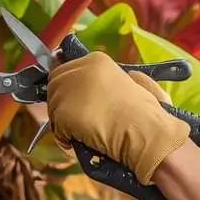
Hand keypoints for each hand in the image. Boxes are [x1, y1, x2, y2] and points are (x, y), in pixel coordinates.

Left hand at [45, 52, 188, 183]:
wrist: (144, 130)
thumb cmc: (146, 112)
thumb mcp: (132, 82)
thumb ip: (108, 80)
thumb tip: (105, 84)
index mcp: (96, 59)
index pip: (66, 70)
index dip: (71, 90)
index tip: (82, 104)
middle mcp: (78, 69)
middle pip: (55, 86)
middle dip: (64, 105)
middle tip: (82, 121)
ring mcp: (69, 90)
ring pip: (54, 109)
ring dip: (65, 123)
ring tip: (85, 133)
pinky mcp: (63, 112)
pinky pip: (56, 129)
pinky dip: (66, 138)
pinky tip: (83, 140)